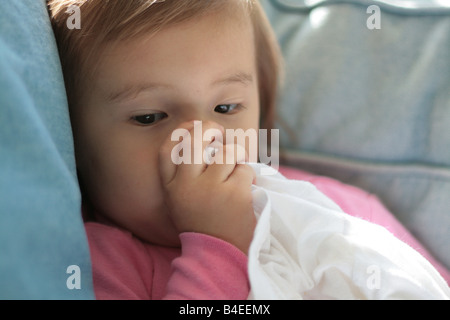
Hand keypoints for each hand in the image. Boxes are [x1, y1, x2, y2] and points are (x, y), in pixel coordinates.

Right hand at [159, 121, 255, 253]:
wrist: (218, 254)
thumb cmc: (203, 224)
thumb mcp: (181, 202)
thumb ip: (185, 175)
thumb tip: (205, 139)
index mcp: (171, 187)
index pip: (168, 150)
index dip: (181, 132)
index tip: (192, 126)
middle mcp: (186, 184)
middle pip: (196, 140)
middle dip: (210, 129)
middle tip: (219, 133)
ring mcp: (210, 188)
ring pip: (226, 152)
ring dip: (235, 157)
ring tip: (234, 171)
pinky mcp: (233, 193)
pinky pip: (244, 168)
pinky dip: (246, 175)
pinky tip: (242, 189)